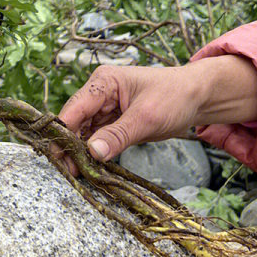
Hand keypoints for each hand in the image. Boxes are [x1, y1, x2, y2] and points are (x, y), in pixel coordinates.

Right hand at [58, 56, 256, 163]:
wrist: (198, 97)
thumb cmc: (174, 97)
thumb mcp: (146, 117)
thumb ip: (117, 135)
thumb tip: (91, 153)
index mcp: (103, 82)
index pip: (74, 109)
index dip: (63, 133)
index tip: (58, 157)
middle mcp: (99, 94)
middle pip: (74, 122)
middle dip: (70, 146)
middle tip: (68, 172)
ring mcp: (105, 108)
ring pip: (83, 132)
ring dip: (80, 152)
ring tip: (77, 174)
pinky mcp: (114, 122)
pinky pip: (97, 138)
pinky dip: (94, 153)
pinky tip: (90, 168)